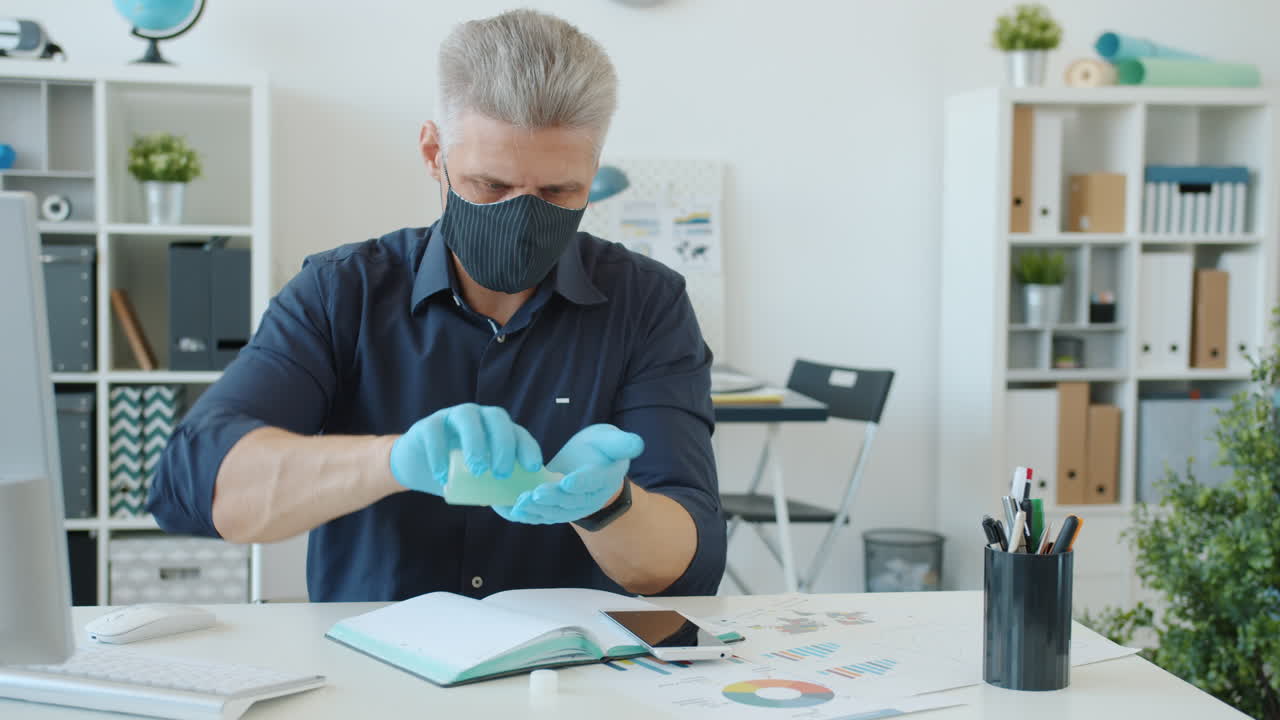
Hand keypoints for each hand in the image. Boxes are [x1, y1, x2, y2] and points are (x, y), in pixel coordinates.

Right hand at [390, 404, 542, 494]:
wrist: (419, 468)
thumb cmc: (457, 475)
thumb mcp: (481, 485)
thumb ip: (498, 493)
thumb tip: (517, 508)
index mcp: (496, 430)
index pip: (518, 432)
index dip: (527, 448)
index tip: (532, 468)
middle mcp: (478, 417)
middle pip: (496, 417)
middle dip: (503, 444)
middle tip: (501, 473)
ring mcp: (452, 417)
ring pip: (467, 416)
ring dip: (475, 442)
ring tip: (477, 471)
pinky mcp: (427, 425)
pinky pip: (434, 431)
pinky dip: (439, 454)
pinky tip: (443, 478)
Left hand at [493, 424, 643, 524]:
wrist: (590, 468)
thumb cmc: (601, 451)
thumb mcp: (612, 441)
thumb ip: (622, 443)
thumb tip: (637, 443)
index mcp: (603, 478)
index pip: (592, 482)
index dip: (580, 482)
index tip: (567, 481)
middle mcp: (588, 498)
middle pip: (570, 501)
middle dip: (552, 499)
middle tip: (536, 493)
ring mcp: (570, 508)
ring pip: (553, 513)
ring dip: (536, 510)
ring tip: (520, 503)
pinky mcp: (555, 511)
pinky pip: (540, 516)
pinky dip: (525, 515)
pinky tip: (509, 509)